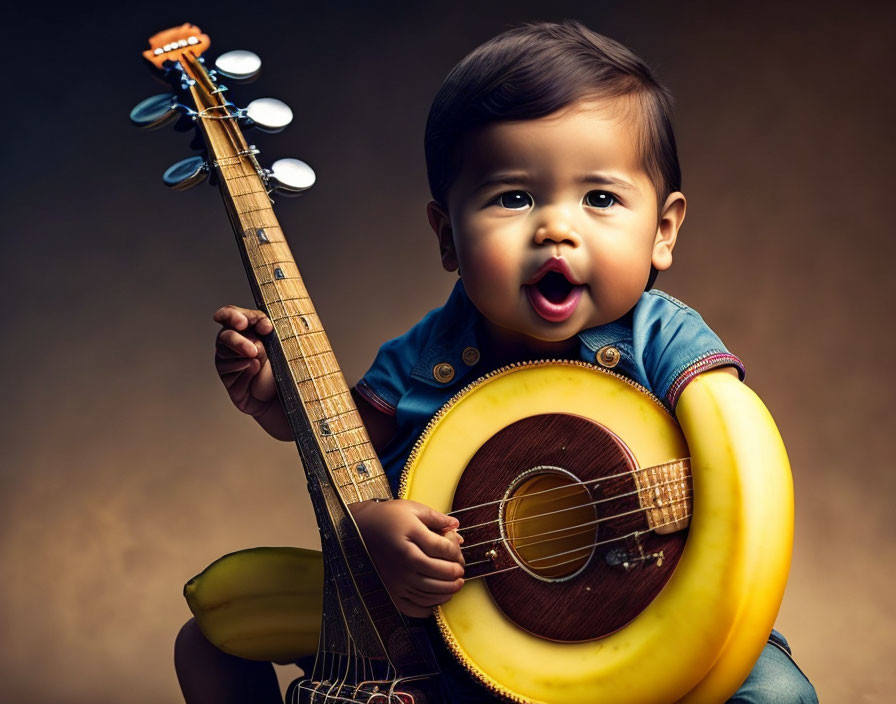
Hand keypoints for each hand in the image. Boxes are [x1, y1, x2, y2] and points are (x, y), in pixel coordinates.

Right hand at [213, 305, 290, 439]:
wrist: (283, 396)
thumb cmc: (283, 367)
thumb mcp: (280, 347)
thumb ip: (271, 335)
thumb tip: (264, 329)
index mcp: (246, 329)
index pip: (232, 315)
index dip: (234, 315)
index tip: (249, 323)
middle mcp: (233, 342)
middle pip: (226, 333)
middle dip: (238, 339)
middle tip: (254, 349)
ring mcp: (228, 360)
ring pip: (224, 350)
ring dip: (241, 352)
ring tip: (256, 358)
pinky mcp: (228, 378)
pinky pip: (229, 370)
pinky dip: (243, 369)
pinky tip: (254, 370)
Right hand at [350, 499, 464, 617]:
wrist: (361, 528)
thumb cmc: (389, 516)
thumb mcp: (413, 509)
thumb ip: (436, 517)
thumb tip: (456, 525)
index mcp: (409, 536)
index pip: (442, 548)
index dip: (456, 552)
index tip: (458, 552)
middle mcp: (402, 559)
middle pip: (438, 571)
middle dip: (455, 572)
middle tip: (461, 570)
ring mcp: (396, 577)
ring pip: (429, 592)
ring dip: (448, 591)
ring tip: (456, 584)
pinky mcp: (390, 589)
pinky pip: (412, 607)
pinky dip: (428, 607)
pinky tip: (436, 599)